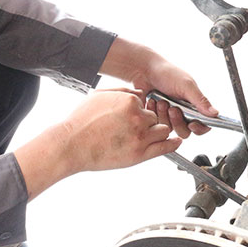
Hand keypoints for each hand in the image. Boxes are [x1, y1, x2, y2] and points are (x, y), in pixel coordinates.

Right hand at [14, 89, 180, 198]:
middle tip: (134, 128)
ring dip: (157, 132)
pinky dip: (173, 143)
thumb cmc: (81, 121)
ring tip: (145, 136)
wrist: (71, 145)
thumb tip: (140, 93)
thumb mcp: (99, 96)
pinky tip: (176, 141)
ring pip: (163, 130)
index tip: (132, 116)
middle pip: (155, 117)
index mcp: (130, 102)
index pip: (146, 103)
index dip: (139, 110)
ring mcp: (140, 136)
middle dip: (148, 121)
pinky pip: (165, 147)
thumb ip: (122, 92)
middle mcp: (138, 118)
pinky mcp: (140, 154)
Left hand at [100, 38, 217, 137]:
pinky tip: (152, 101)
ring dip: (164, 116)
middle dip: (178, 121)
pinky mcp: (156, 118)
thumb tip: (216, 113)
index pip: (203, 125)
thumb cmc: (167, 74)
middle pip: (185, 132)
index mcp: (194, 105)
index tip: (192, 123)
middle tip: (172, 108)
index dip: (199, 128)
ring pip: (170, 129)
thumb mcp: (186, 86)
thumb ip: (200, 101)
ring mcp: (169, 116)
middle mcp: (183, 113)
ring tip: (160, 101)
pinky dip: (154, 113)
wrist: (145, 70)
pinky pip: (157, 125)